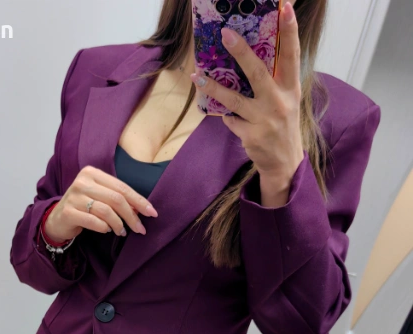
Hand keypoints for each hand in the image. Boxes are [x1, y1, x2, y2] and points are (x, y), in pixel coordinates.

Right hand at [44, 165, 158, 242]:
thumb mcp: (100, 197)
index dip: (139, 201)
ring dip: (119, 224)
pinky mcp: (68, 212)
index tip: (152, 213)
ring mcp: (74, 196)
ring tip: (122, 232)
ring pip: (106, 211)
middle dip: (132, 216)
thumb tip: (142, 209)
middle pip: (116, 199)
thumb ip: (118, 198)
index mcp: (92, 173)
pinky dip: (104, 228)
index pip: (122, 187)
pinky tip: (107, 231)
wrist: (58, 220)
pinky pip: (94, 222)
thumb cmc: (84, 207)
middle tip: (140, 229)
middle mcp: (82, 181)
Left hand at [190, 1, 304, 186]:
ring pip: (234, 99)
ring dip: (213, 87)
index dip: (290, 31)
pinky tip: (228, 116)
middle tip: (225, 33)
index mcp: (291, 88)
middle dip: (241, 52)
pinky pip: (230, 119)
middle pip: (258, 73)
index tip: (286, 8)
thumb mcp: (285, 100)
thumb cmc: (282, 124)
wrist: (284, 162)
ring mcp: (265, 120)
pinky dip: (227, 116)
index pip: (292, 55)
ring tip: (196, 76)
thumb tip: (248, 55)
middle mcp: (280, 102)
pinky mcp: (251, 135)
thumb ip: (274, 79)